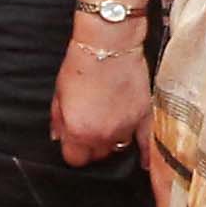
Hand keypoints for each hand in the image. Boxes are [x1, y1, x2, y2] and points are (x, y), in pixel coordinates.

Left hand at [50, 27, 148, 165]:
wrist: (108, 45)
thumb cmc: (81, 65)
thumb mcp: (59, 93)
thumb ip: (58, 120)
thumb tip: (59, 136)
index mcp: (78, 131)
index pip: (75, 160)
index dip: (73, 151)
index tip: (74, 142)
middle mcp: (103, 135)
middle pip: (98, 155)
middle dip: (92, 146)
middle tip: (91, 128)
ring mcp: (125, 127)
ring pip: (119, 148)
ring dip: (113, 140)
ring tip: (110, 126)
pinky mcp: (143, 116)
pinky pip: (146, 143)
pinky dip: (145, 152)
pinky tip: (144, 161)